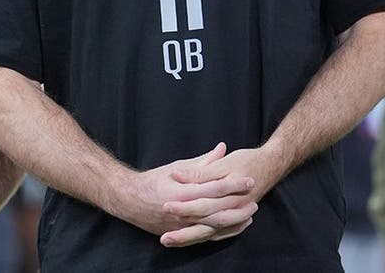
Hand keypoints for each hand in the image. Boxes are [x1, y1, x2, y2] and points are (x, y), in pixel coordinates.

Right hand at [115, 142, 256, 241]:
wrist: (129, 200)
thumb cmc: (154, 180)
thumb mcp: (178, 167)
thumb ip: (203, 162)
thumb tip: (222, 148)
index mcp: (183, 191)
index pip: (215, 188)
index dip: (234, 184)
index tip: (249, 179)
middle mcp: (184, 211)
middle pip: (218, 211)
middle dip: (239, 206)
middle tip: (255, 200)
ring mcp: (183, 226)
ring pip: (215, 228)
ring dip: (235, 222)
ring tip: (250, 215)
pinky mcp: (182, 234)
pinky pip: (207, 237)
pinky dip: (223, 233)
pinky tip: (235, 227)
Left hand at [158, 144, 288, 246]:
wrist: (273, 165)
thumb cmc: (247, 161)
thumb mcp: (224, 163)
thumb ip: (201, 171)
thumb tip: (177, 174)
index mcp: (227, 194)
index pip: (202, 203)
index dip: (184, 206)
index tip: (165, 207)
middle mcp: (232, 208)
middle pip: (205, 223)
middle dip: (183, 232)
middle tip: (163, 237)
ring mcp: (235, 216)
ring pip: (211, 232)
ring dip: (190, 238)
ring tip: (170, 240)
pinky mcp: (236, 218)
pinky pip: (221, 233)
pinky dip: (207, 237)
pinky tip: (192, 239)